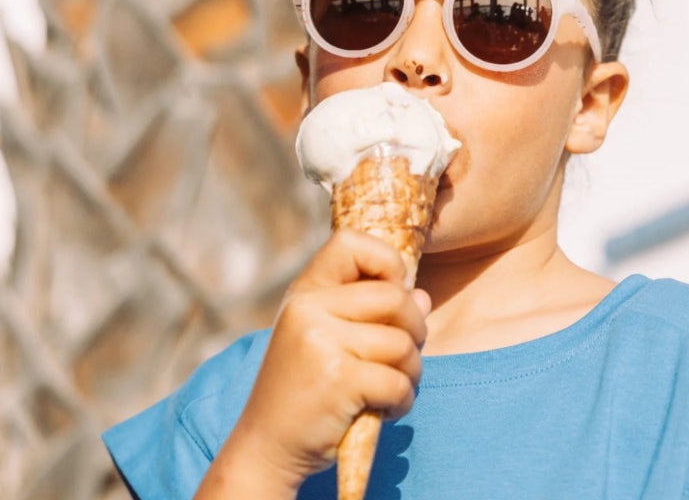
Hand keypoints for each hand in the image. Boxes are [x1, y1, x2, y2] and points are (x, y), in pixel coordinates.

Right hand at [194, 229, 429, 497]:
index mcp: (305, 291)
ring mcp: (320, 342)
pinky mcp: (337, 380)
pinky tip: (385, 409)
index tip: (392, 291)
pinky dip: (403, 400)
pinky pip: (399, 381)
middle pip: (394, 297)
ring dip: (411, 371)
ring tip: (392, 386)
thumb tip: (421, 295)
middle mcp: (309, 308)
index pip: (351, 241)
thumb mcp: (325, 337)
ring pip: (402, 343)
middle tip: (404, 355)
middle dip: (415, 328)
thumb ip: (370, 311)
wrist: (266, 447)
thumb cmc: (304, 388)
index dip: (386, 261)